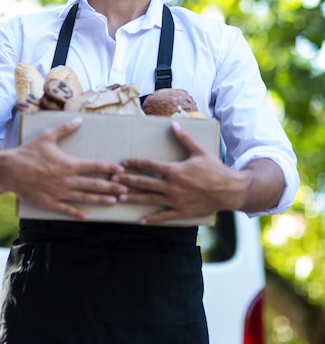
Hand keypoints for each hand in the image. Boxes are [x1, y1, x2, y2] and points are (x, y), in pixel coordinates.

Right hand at [0, 118, 127, 219]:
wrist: (8, 170)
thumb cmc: (28, 152)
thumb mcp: (47, 136)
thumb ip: (65, 128)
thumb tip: (80, 119)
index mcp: (69, 164)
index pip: (94, 166)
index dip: (109, 168)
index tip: (120, 170)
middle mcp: (67, 180)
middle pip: (94, 184)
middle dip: (111, 187)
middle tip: (125, 189)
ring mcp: (59, 193)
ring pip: (84, 198)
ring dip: (100, 200)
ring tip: (114, 202)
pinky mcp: (49, 203)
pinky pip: (66, 210)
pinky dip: (78, 213)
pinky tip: (88, 217)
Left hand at [112, 121, 243, 224]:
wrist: (230, 190)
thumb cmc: (215, 169)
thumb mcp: (199, 150)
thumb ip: (184, 138)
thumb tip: (173, 123)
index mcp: (175, 170)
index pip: (150, 165)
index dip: (135, 163)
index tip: (122, 163)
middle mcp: (172, 186)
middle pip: (145, 182)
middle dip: (128, 181)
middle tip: (113, 180)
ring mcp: (176, 201)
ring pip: (150, 199)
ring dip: (133, 198)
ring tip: (119, 198)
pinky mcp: (182, 212)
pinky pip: (164, 216)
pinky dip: (152, 219)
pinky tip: (140, 220)